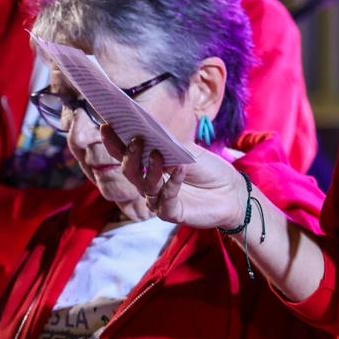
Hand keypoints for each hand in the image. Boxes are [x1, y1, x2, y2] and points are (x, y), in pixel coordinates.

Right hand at [100, 126, 243, 231]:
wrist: (232, 192)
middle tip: (136, 140)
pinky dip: (172, 182)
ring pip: (144, 185)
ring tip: (159, 154)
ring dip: (152, 168)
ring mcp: (158, 199)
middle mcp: (149, 183)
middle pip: (130, 171)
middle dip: (129, 155)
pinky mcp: (171, 213)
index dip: (114, 142)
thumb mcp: (187, 150)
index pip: (126, 154)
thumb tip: (145, 130)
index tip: (106, 125)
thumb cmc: (208, 169)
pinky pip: (165, 198)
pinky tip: (181, 168)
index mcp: (149, 165)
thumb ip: (167, 143)